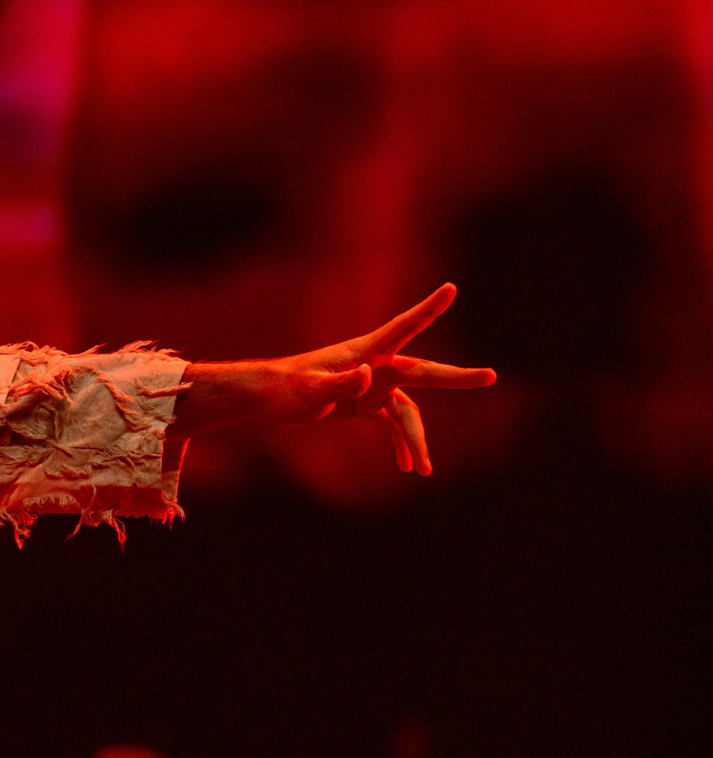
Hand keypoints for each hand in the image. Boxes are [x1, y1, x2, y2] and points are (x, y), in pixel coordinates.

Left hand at [170, 284, 496, 474]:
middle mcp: (375, 366)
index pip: (403, 327)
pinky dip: (402, 443)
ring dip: (416, 439)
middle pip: (422, 374)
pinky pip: (392, 423)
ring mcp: (373, 386)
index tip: (451, 287)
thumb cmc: (286, 390)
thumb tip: (369, 376)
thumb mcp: (311, 390)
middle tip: (490, 376)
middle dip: (455, 379)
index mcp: (365, 353)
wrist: (268, 400)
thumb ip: (339, 384)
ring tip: (424, 470)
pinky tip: (409, 467)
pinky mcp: (365, 405)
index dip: (428, 309)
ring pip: (407, 411)